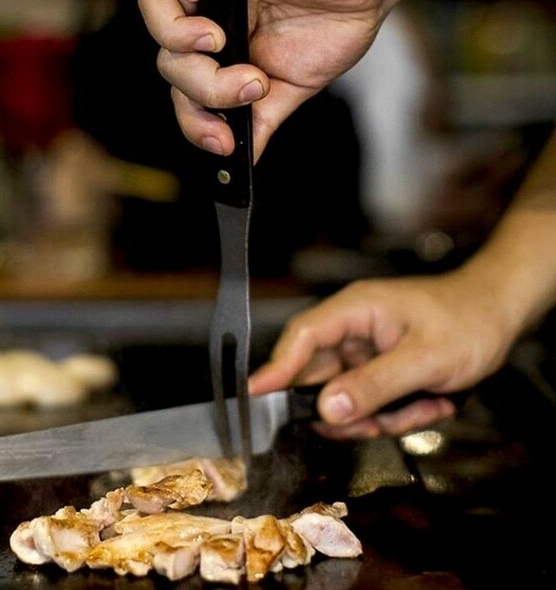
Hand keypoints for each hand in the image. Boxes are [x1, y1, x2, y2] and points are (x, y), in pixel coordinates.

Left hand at [138, 0, 397, 160]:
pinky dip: (176, 32)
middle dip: (206, 97)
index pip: (189, 96)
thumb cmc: (336, 19)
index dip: (197, 125)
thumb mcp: (297, 84)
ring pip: (167, 49)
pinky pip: (160, 6)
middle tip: (249, 93)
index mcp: (229, 57)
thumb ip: (263, 119)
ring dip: (196, 73)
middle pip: (174, 73)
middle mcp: (213, 29)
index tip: (224, 143)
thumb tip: (245, 159)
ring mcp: (209, 6)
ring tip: (242, 71)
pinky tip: (211, 39)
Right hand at [248, 272, 516, 439]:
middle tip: (379, 424)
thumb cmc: (468, 321)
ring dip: (379, 417)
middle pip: (318, 379)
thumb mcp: (425, 359)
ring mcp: (361, 354)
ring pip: (344, 400)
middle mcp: (350, 332)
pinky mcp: (374, 372)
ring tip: (423, 408)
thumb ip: (374, 384)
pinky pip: (366, 405)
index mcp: (354, 311)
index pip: (302, 337)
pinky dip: (394, 415)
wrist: (500, 315)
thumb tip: (326, 410)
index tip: (254, 398)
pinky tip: (428, 404)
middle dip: (349, 410)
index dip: (276, 368)